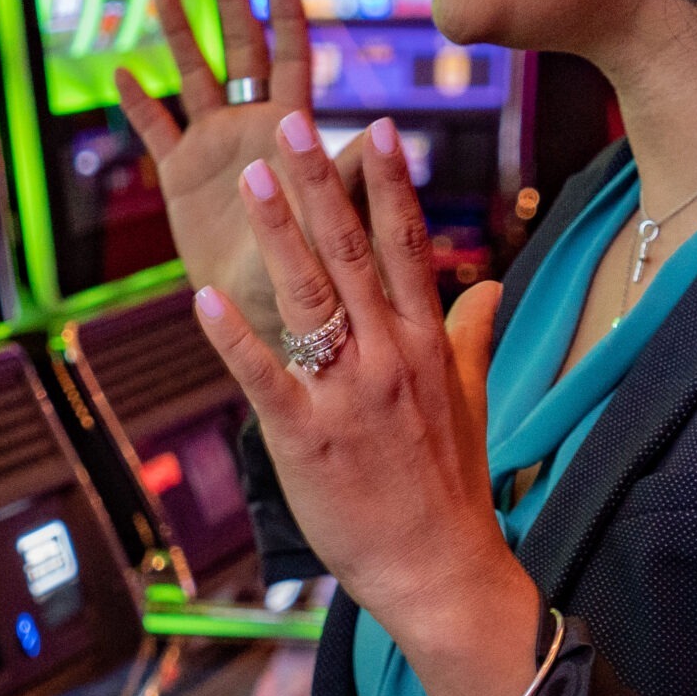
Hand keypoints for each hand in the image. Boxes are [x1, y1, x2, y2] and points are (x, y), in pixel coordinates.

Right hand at [118, 0, 377, 349]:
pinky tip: (120, 71)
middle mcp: (254, 127)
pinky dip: (138, 103)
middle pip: (241, 50)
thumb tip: (378, 131)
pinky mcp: (180, 177)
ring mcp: (215, 148)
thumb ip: (348, 177)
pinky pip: (156, 131)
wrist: (278, 318)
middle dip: (232, 2)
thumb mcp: (334, 222)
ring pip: (193, 77)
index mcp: (294, 131)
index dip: (287, 18)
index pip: (292, 61)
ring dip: (179, 35)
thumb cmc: (321, 277)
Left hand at [193, 108, 545, 695]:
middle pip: (352, 253)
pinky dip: (234, 337)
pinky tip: (204, 298)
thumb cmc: (451, 488)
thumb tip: (492, 283)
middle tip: (294, 124)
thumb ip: (472, 333)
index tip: (377, 127)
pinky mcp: (307, 437)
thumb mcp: (472, 399)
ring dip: (279, 234)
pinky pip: (264, 377)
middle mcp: (391, 357)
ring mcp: (349, 395)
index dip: (390, 183)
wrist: (441, 571)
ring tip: (253, 179)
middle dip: (322, 184)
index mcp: (427, 344)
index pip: (408, 246)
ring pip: (311, 298)